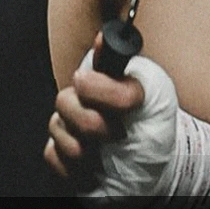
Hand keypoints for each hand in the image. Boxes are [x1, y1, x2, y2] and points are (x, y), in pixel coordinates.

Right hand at [44, 33, 188, 208]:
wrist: (155, 166)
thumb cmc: (154, 126)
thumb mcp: (156, 93)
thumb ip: (129, 69)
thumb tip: (102, 40)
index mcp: (99, 79)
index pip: (86, 76)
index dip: (102, 90)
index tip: (127, 103)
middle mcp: (78, 98)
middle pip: (66, 104)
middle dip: (96, 125)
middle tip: (120, 134)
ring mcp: (66, 126)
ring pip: (58, 131)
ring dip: (87, 149)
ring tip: (108, 153)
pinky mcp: (60, 154)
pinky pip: (53, 157)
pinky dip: (76, 168)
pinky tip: (95, 166)